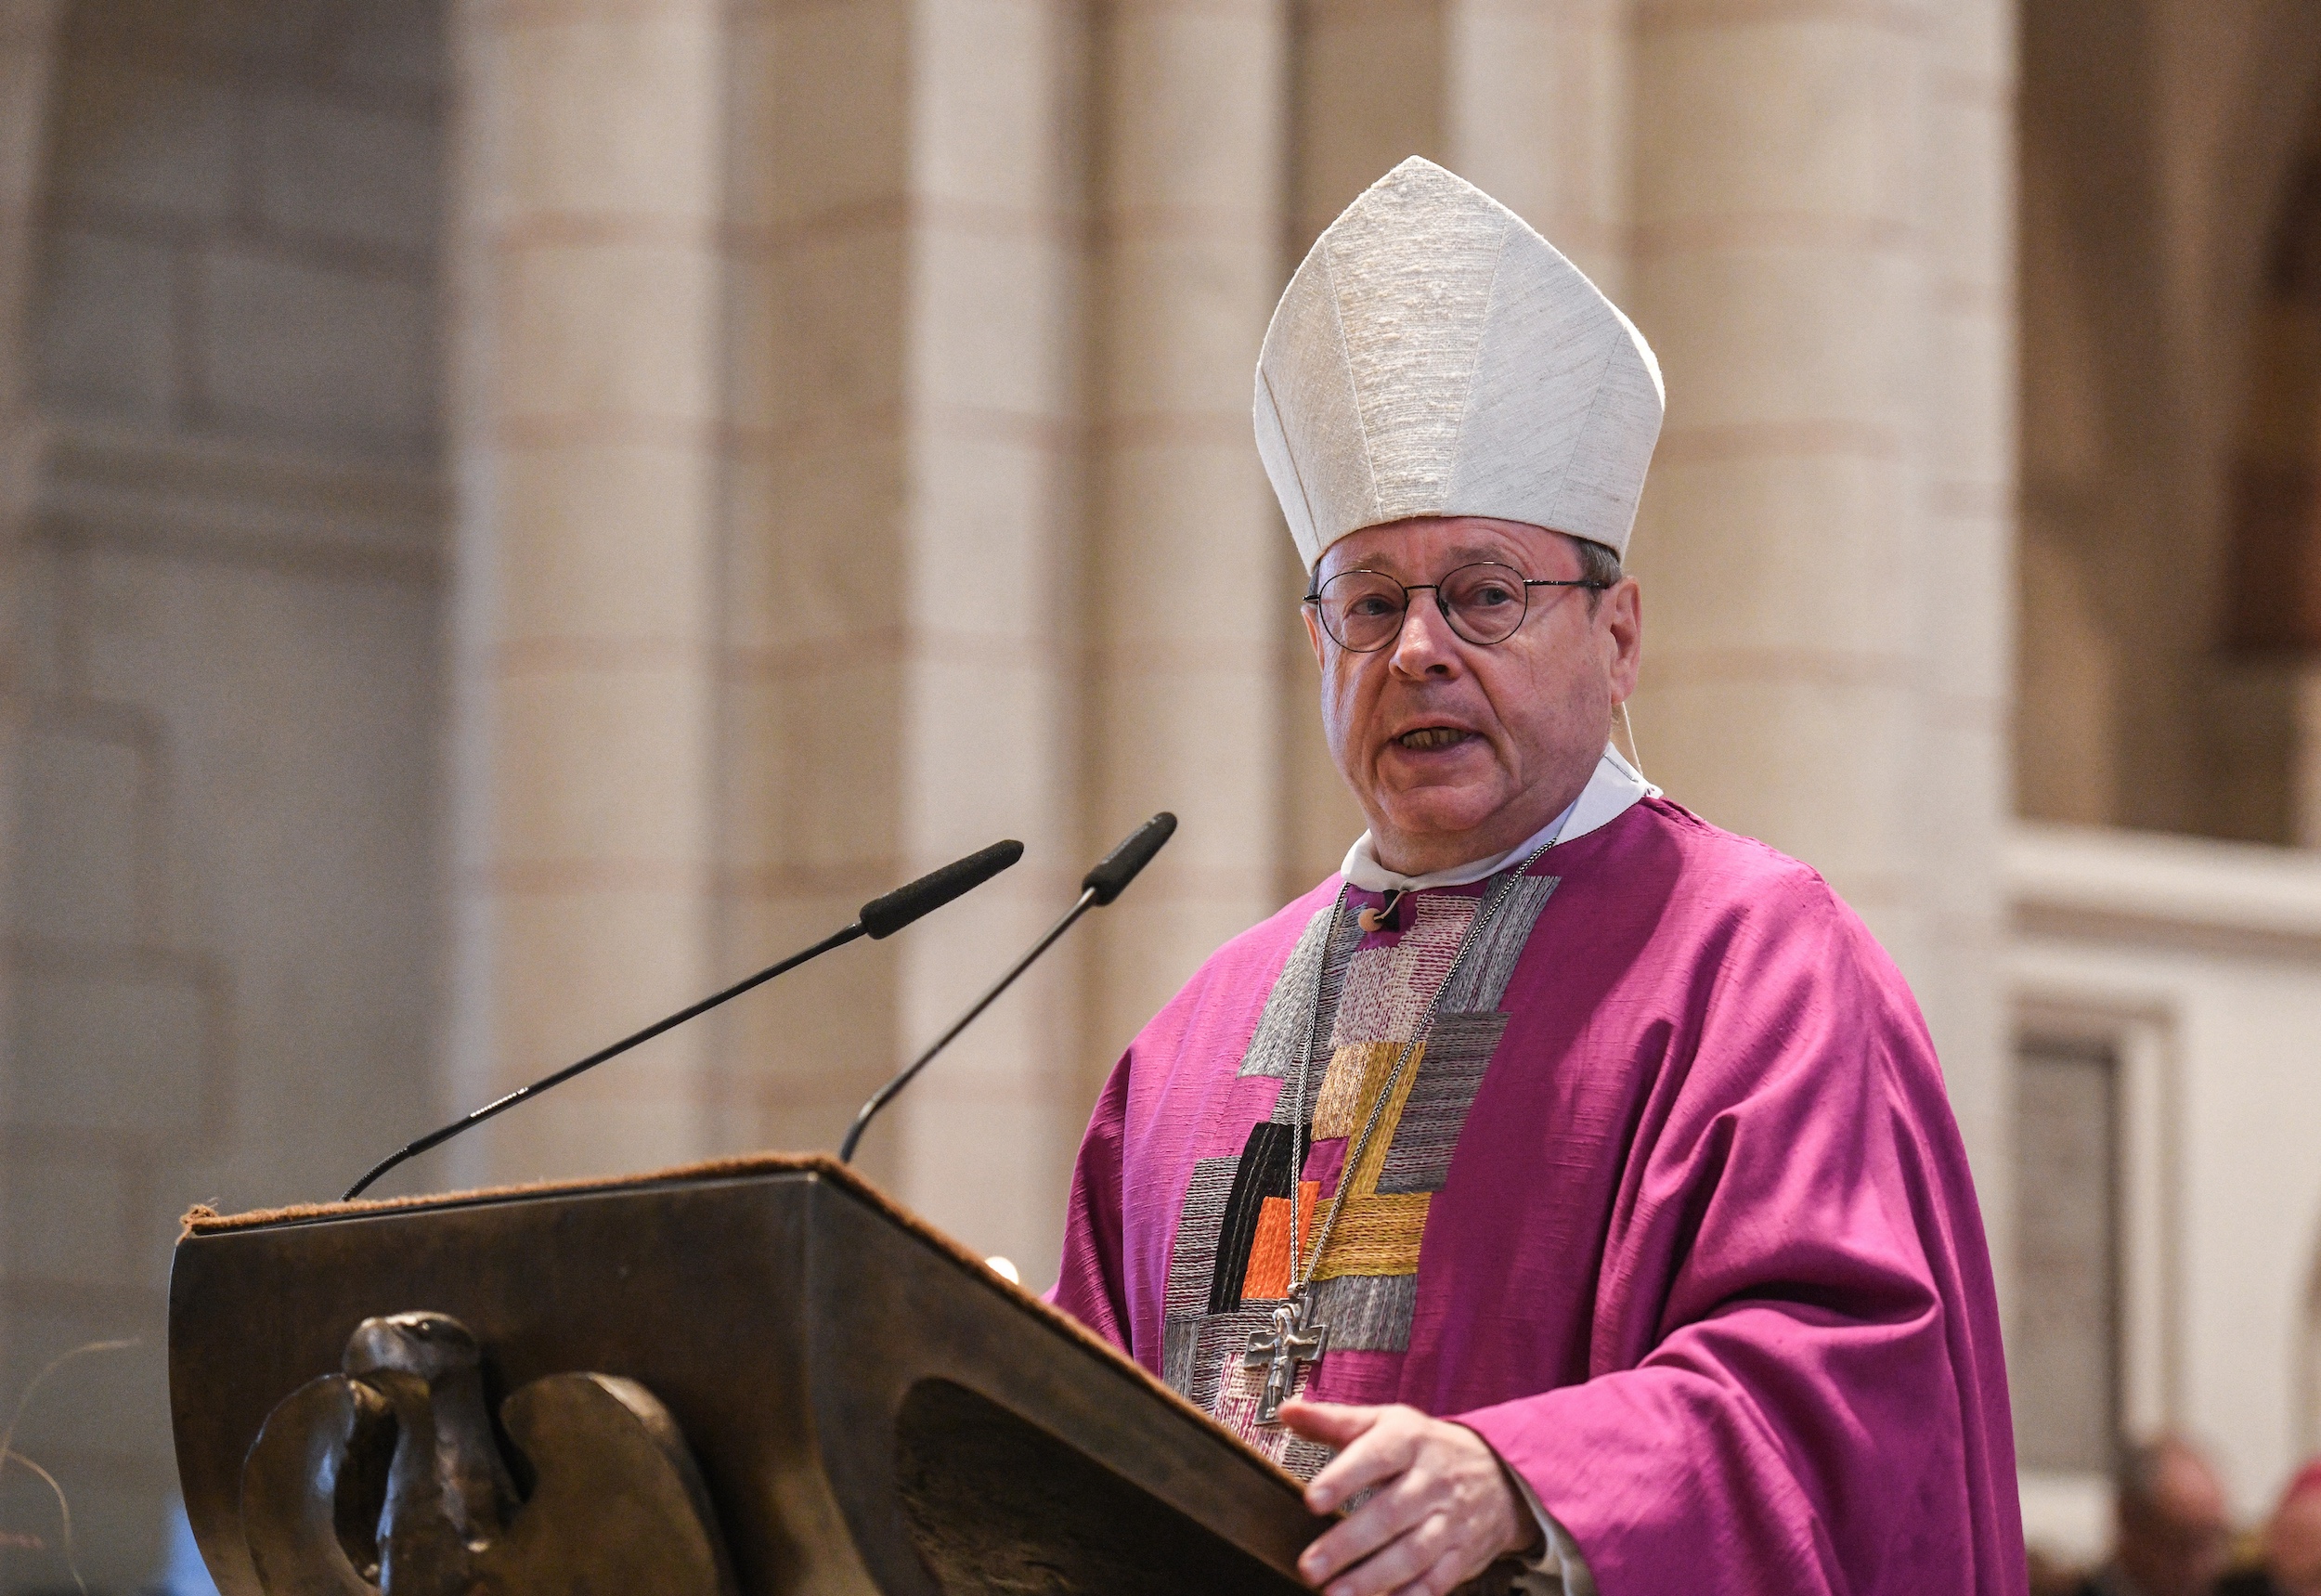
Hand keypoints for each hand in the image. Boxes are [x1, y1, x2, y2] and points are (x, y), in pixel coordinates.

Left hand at [1281, 1397, 1536, 1595]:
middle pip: (1389, 1514)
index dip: (1344, 1478)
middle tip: (1309, 1566)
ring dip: (1373, 1578)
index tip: (1312, 1500)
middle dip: (1348, 1544)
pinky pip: (1437, 1581)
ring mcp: (1450, 1521)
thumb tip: (1288, 1411)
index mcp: (1409, 1442)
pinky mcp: (1462, 1554)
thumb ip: (1335, 1421)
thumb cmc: (1426, 1447)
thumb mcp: (1386, 1423)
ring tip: (1335, 1595)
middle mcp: (1431, 1482)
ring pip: (1412, 1553)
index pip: (1376, 1457)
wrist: (1498, 1473)